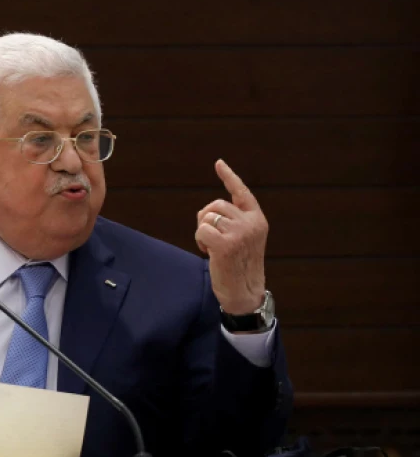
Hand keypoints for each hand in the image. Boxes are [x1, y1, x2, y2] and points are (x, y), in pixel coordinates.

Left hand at [195, 159, 268, 314]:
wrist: (244, 292)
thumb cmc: (239, 266)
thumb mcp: (242, 239)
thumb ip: (233, 222)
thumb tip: (210, 210)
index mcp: (257, 220)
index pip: (241, 193)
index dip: (229, 177)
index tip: (218, 163)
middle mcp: (251, 223)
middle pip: (216, 205)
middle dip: (206, 218)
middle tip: (210, 237)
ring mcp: (240, 233)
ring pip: (207, 217)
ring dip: (202, 231)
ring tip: (211, 246)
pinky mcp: (226, 244)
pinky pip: (201, 230)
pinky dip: (199, 240)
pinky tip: (207, 252)